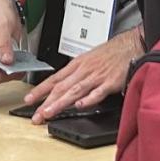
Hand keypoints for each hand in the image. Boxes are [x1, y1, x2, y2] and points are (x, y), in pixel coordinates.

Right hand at [0, 0, 25, 83]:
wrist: (8, 6)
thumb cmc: (0, 12)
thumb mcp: (3, 26)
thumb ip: (4, 44)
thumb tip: (6, 60)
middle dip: (1, 74)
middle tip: (13, 73)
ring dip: (9, 72)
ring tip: (20, 71)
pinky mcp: (3, 53)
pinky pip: (7, 65)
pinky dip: (14, 68)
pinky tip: (21, 68)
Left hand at [23, 27, 143, 124]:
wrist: (130, 45)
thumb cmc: (110, 53)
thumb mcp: (88, 60)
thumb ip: (76, 74)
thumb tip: (63, 88)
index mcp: (77, 65)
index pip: (54, 79)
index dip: (40, 90)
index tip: (28, 100)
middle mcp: (83, 70)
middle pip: (61, 88)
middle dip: (46, 102)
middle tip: (35, 115)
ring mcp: (96, 77)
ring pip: (74, 91)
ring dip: (59, 103)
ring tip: (48, 113)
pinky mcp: (110, 82)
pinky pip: (97, 92)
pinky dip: (88, 99)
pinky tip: (79, 106)